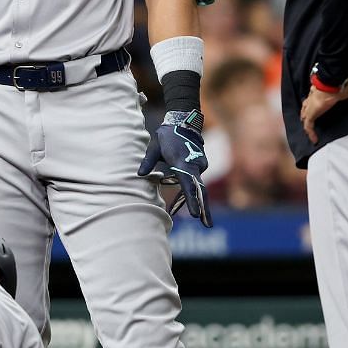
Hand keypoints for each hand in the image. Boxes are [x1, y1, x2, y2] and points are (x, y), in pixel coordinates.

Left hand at [138, 109, 212, 226]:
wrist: (183, 121)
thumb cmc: (167, 135)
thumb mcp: (154, 147)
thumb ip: (148, 161)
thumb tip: (140, 174)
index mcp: (183, 162)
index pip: (189, 185)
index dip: (191, 200)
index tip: (194, 214)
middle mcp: (195, 165)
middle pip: (201, 190)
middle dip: (204, 209)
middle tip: (207, 226)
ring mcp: (199, 165)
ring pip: (198, 187)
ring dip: (196, 202)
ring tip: (200, 220)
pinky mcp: (199, 165)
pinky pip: (195, 181)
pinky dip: (191, 193)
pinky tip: (187, 206)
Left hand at [301, 77, 347, 144]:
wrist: (331, 86)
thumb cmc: (342, 85)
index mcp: (324, 93)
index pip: (318, 98)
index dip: (318, 103)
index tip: (321, 106)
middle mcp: (315, 100)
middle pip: (307, 107)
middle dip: (307, 112)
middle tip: (310, 118)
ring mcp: (311, 108)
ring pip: (305, 116)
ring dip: (307, 122)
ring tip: (310, 130)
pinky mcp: (311, 114)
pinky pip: (308, 126)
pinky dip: (311, 133)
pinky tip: (314, 140)